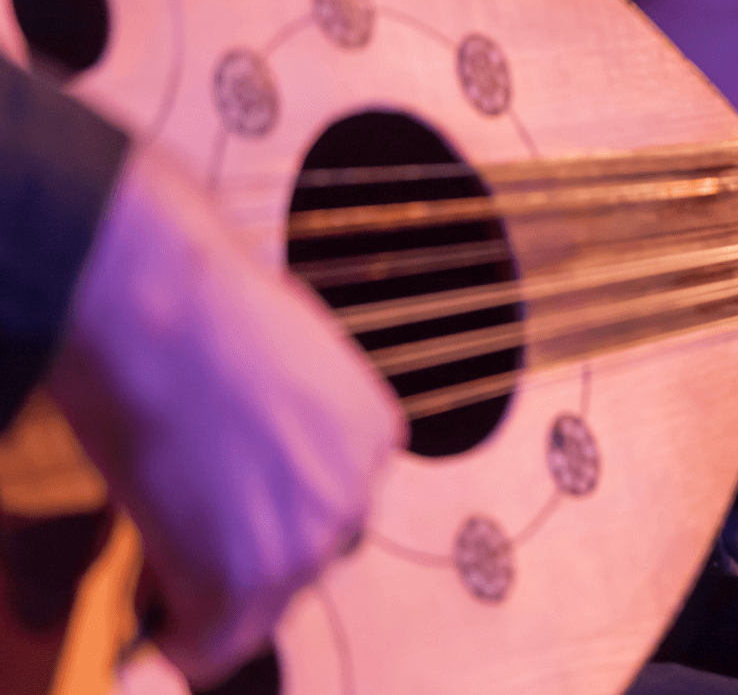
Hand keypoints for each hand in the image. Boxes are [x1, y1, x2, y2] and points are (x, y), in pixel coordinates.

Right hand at [47, 148, 401, 684]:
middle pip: (307, 557)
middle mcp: (358, 491)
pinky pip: (215, 644)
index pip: (334, 505)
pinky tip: (146, 641)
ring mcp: (310, 539)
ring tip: (157, 575)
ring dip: (210, 599)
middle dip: (249, 556)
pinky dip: (178, 646)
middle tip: (186, 548)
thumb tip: (248, 445)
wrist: (158, 308)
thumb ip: (284, 416)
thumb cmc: (200, 308)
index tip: (235, 519)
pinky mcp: (249, 575)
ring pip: (263, 603)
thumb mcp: (278, 357)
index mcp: (374, 433)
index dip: (276, 515)